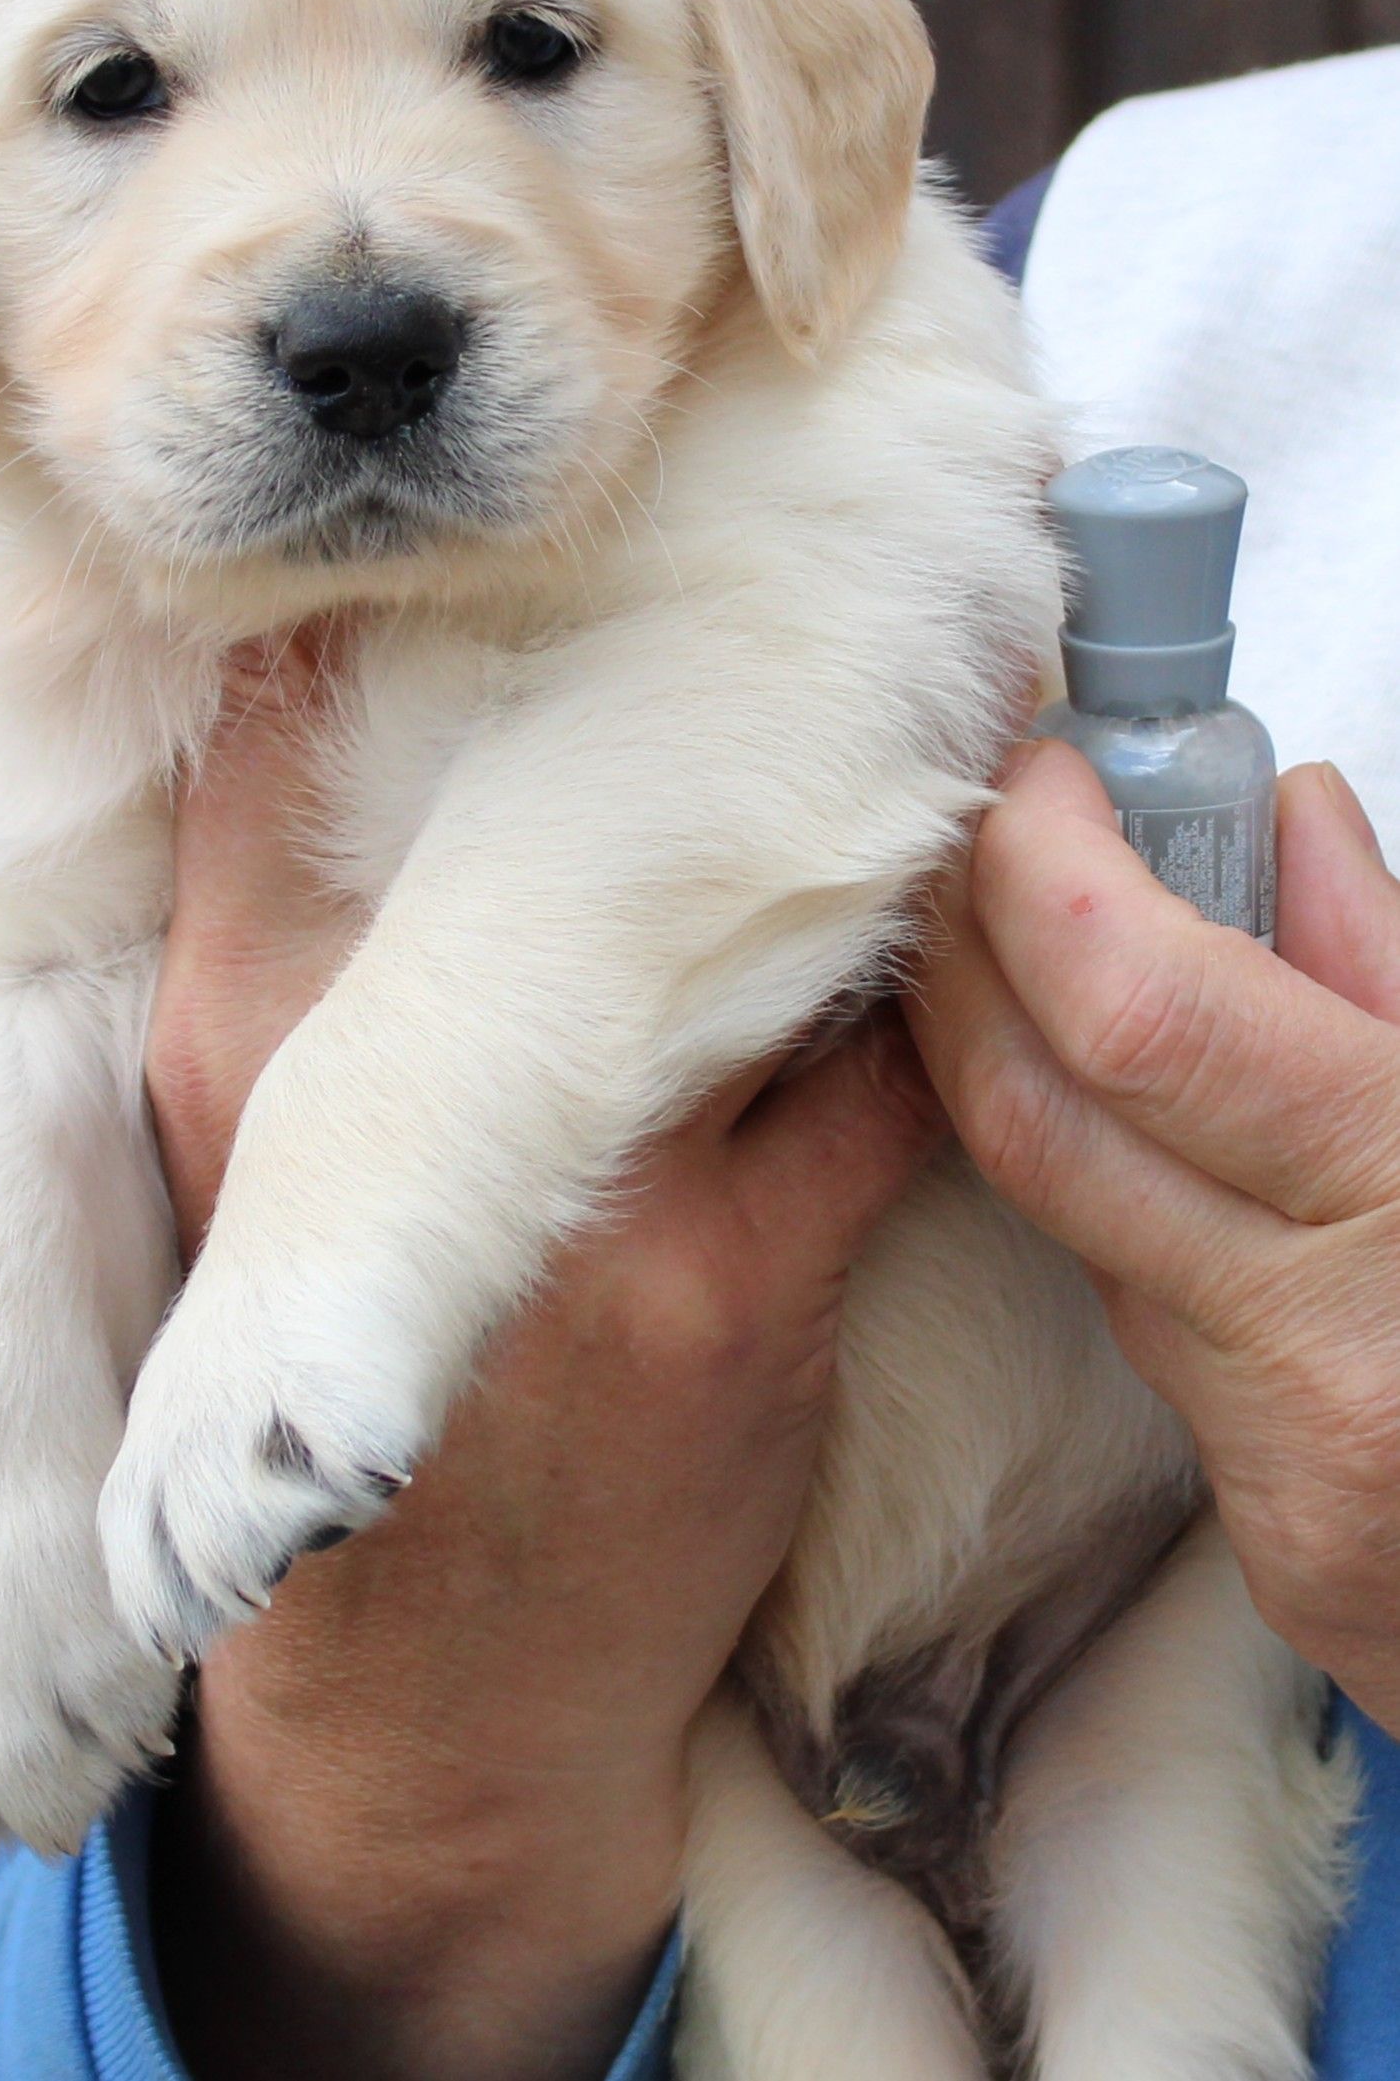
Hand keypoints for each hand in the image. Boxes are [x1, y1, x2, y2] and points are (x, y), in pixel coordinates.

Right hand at [142, 632, 938, 2080]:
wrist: (410, 1689)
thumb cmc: (315, 1387)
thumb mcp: (246, 1154)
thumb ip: (289, 945)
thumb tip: (358, 713)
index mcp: (238, 1030)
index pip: (296, 729)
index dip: (409, 603)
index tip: (513, 532)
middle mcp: (384, 1080)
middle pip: (543, 782)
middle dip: (649, 668)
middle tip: (738, 578)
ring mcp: (571, 1183)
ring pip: (741, 899)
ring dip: (829, 798)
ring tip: (880, 695)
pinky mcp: (729, 1274)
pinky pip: (871, 1065)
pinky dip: (922, 984)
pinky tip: (933, 914)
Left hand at [912, 741, 1399, 1736]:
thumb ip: (1399, 969)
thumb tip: (1290, 817)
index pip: (1137, 1013)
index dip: (1042, 870)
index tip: (1039, 777)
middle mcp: (1337, 1344)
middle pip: (1032, 1112)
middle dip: (966, 949)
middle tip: (981, 838)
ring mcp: (1296, 1463)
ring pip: (1075, 1222)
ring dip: (1030, 1067)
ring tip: (1055, 953)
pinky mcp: (1281, 1545)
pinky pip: (1150, 1327)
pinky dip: (1136, 1209)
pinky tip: (1179, 1147)